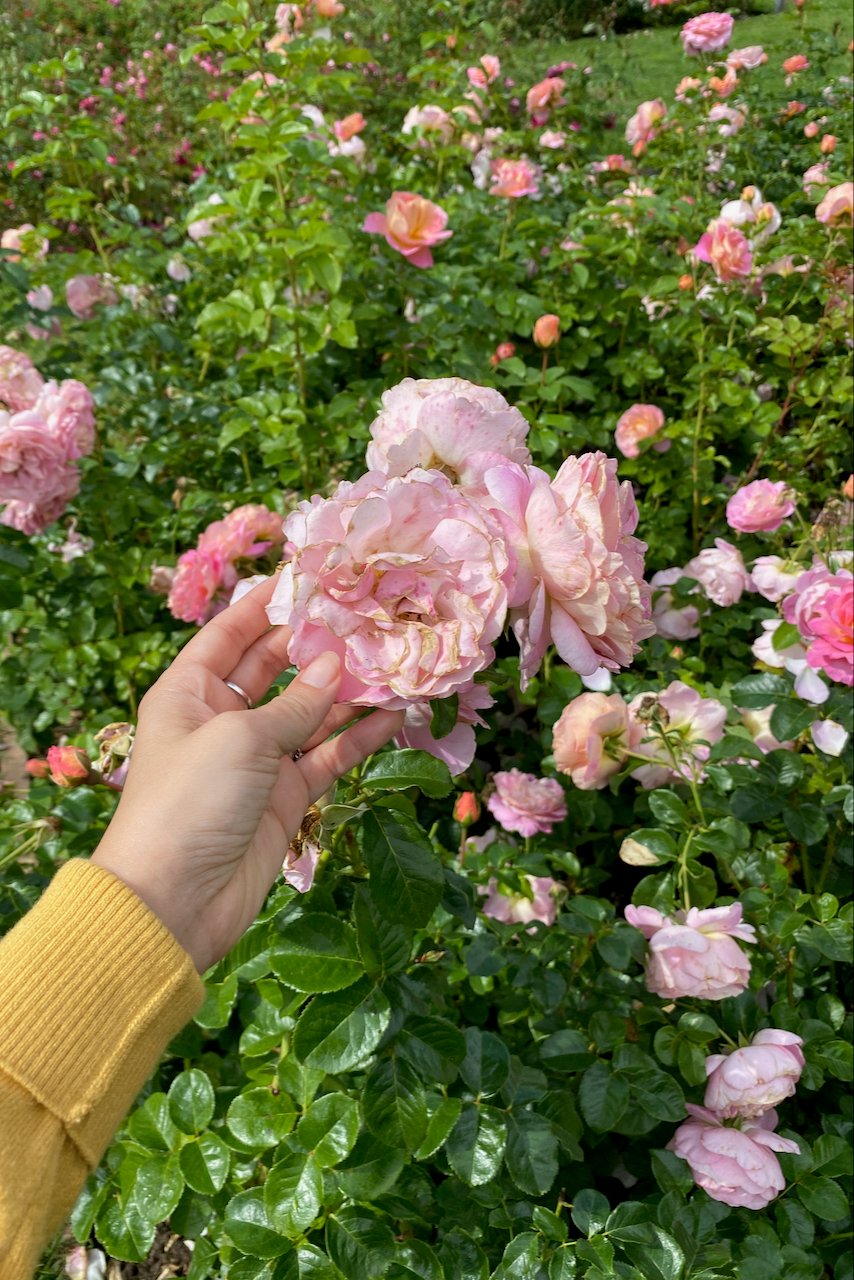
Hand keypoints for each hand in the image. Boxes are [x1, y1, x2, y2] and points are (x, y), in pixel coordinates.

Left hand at [92, 576, 403, 971]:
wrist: (174, 901)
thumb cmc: (189, 802)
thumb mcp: (241, 738)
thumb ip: (295, 703)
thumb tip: (336, 664)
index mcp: (188, 692)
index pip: (230, 633)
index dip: (266, 604)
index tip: (310, 575)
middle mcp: (222, 718)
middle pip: (274, 668)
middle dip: (317, 643)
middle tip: (367, 614)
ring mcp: (257, 759)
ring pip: (309, 712)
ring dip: (347, 691)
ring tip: (393, 660)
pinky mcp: (284, 796)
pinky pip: (326, 756)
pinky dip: (358, 738)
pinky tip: (394, 715)